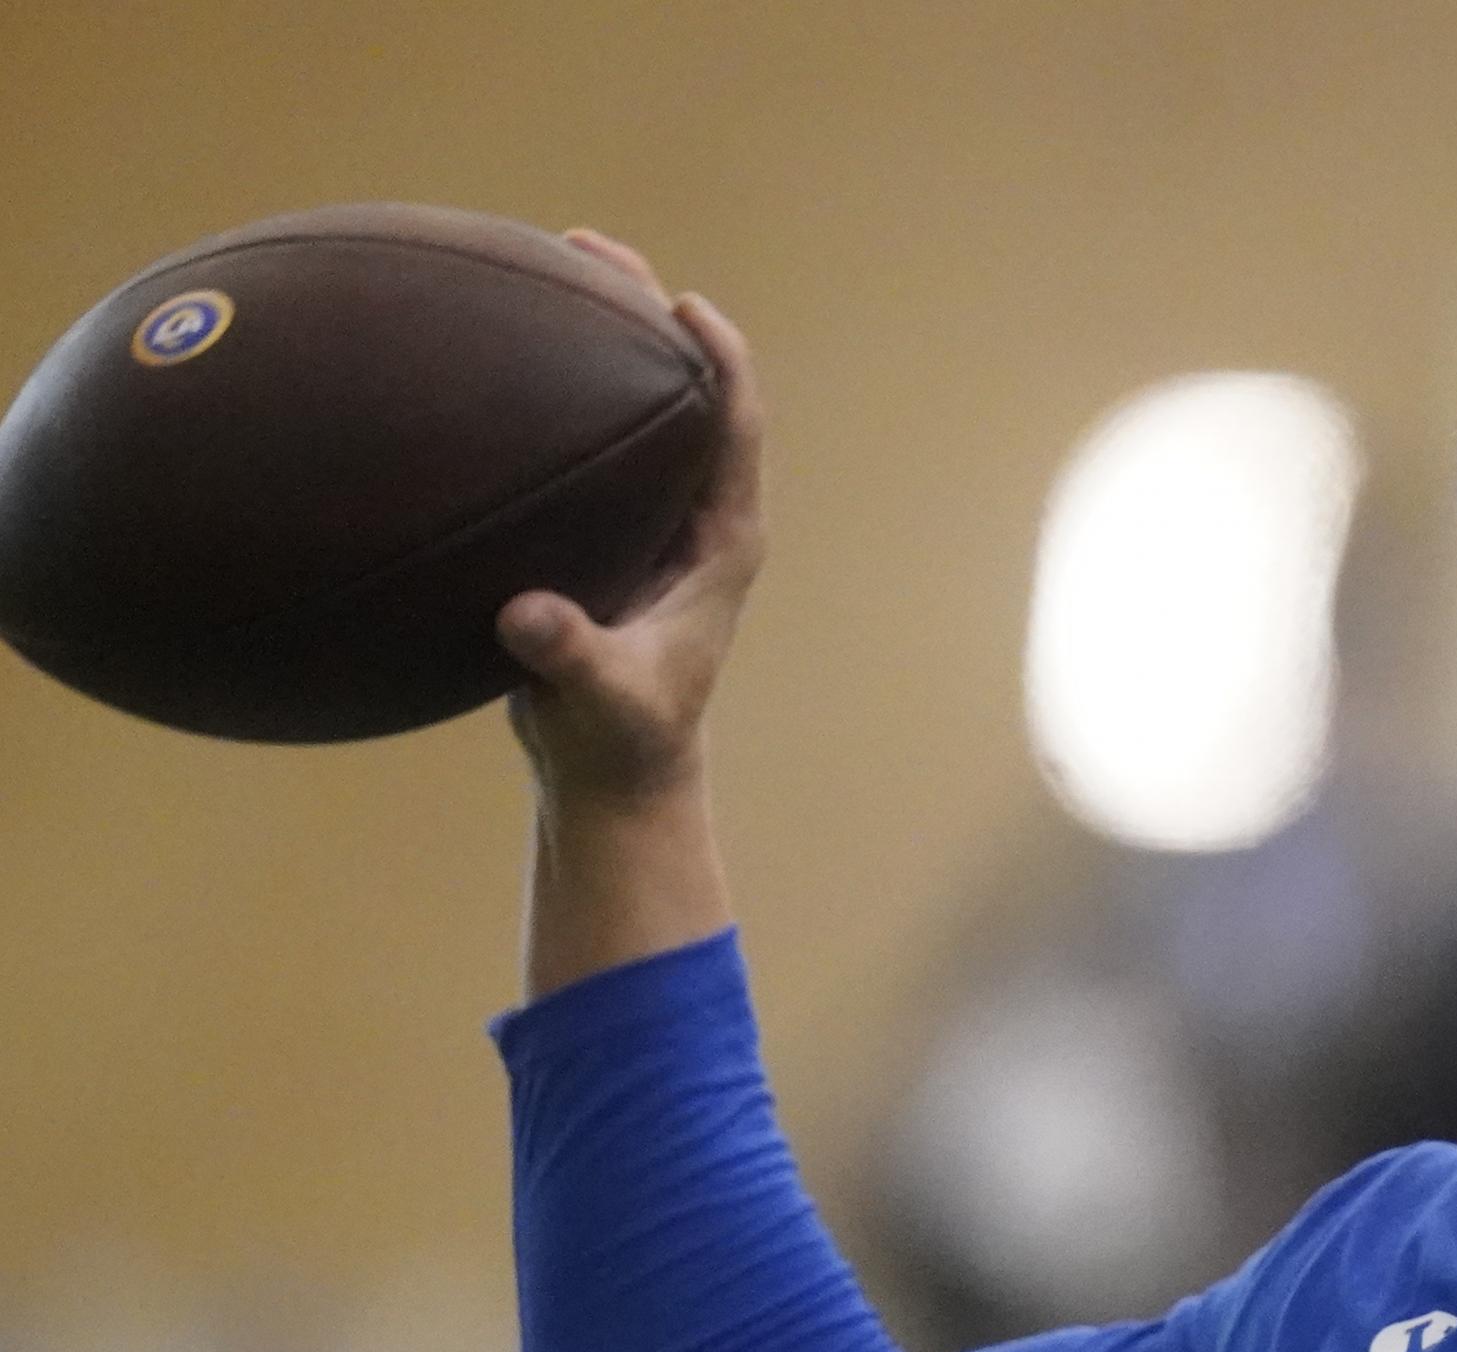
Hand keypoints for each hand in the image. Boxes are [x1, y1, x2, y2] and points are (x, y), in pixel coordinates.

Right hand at [497, 227, 766, 812]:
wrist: (612, 768)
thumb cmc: (622, 738)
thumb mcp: (602, 699)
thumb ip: (571, 657)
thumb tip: (530, 616)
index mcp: (722, 541)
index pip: (735, 427)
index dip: (720, 359)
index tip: (685, 304)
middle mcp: (695, 515)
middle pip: (686, 390)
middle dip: (645, 312)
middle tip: (590, 246)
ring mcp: (651, 517)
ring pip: (634, 405)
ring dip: (596, 335)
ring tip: (541, 261)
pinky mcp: (606, 528)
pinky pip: (585, 437)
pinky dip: (549, 389)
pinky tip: (488, 351)